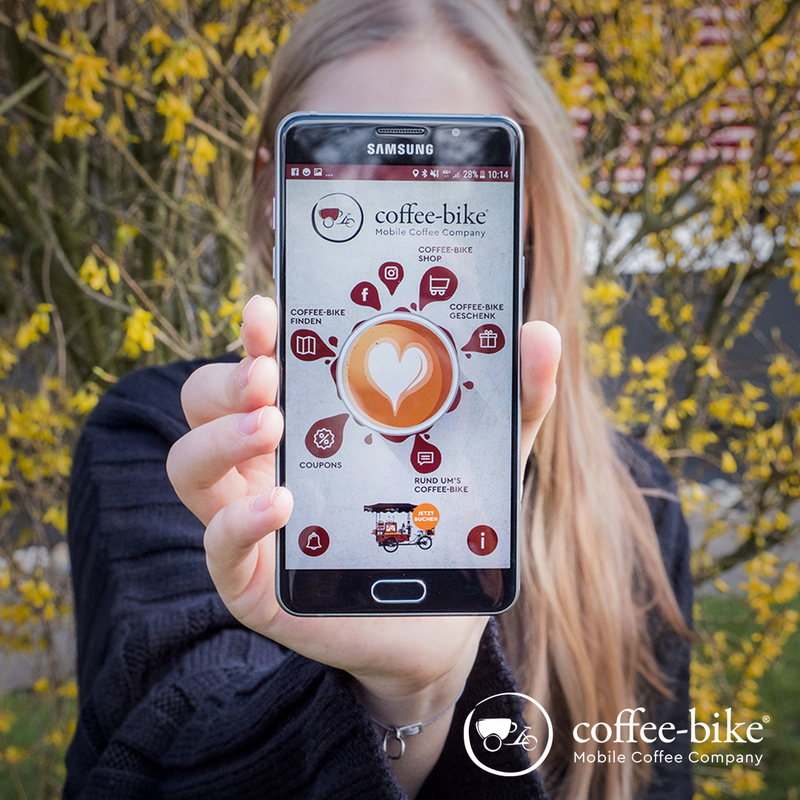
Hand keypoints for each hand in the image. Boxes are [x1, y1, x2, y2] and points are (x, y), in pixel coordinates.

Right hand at [167, 295, 559, 793]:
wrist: (440, 619)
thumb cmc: (445, 523)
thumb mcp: (481, 456)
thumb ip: (512, 401)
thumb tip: (542, 333)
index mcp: (308, 419)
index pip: (258, 361)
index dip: (255, 334)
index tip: (269, 310)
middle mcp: (267, 461)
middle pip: (204, 401)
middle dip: (226, 380)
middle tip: (268, 376)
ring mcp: (251, 517)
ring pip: (189, 465)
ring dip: (220, 439)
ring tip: (272, 426)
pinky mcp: (255, 580)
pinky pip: (217, 547)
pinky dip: (238, 521)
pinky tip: (281, 504)